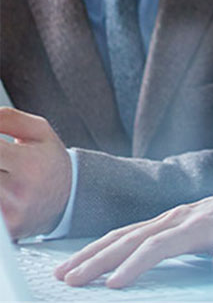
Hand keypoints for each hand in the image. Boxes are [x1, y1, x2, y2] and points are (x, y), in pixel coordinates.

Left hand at [0, 107, 71, 237]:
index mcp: (27, 163)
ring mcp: (10, 214)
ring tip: (4, 172)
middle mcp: (19, 191)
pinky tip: (5, 189)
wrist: (70, 197)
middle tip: (2, 162)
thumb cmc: (50, 161)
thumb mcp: (40, 131)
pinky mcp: (7, 230)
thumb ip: (8, 118)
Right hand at [55, 181, 212, 288]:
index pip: (161, 245)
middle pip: (133, 237)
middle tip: (69, 279)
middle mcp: (181, 216)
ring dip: (95, 250)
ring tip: (65, 271)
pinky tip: (88, 257)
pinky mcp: (168, 220)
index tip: (114, 284)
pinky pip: (131, 230)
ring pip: (126, 231)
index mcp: (201, 225)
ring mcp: (172, 216)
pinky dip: (106, 243)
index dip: (136, 264)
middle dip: (100, 258)